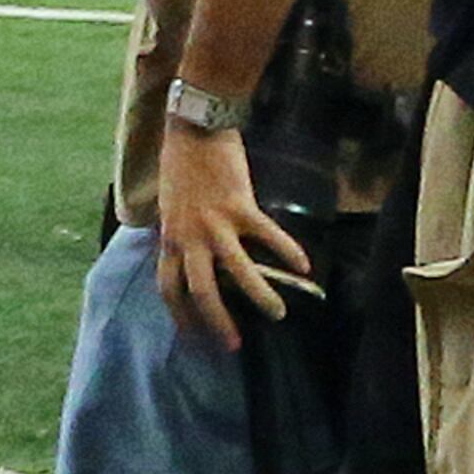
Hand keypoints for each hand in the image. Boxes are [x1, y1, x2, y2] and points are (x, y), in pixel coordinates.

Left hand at [154, 121, 310, 351]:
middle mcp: (189, 237)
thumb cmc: (180, 167)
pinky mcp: (241, 206)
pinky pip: (268, 236)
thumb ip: (180, 235)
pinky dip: (288, 252)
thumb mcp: (169, 208)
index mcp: (169, 238)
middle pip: (201, 291)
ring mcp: (215, 223)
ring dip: (260, 296)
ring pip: (238, 271)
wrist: (193, 129)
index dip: (180, 316)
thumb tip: (193, 259)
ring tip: (278, 314)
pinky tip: (305, 267)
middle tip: (234, 344)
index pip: (169, 288)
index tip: (193, 338)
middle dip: (217, 322)